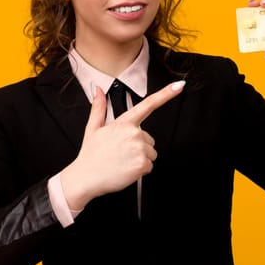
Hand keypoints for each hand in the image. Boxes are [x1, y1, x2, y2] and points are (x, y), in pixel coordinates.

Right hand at [60, 80, 185, 209]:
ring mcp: (139, 148)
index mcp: (124, 123)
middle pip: (149, 139)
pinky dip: (140, 170)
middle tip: (121, 153)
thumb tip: (98, 91)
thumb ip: (99, 108)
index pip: (148, 104)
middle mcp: (134, 133)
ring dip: (140, 159)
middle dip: (139, 147)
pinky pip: (149, 166)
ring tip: (123, 161)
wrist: (86, 177)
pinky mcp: (142, 164)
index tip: (179, 86)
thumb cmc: (91, 155)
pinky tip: (126, 169)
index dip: (166, 94)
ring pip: (151, 153)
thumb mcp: (93, 128)